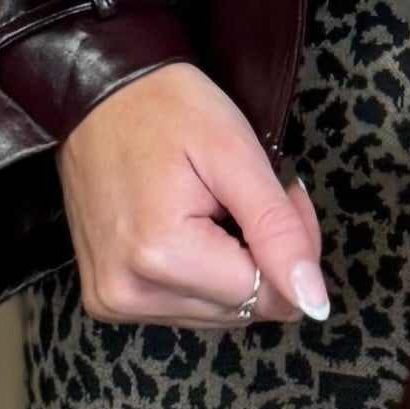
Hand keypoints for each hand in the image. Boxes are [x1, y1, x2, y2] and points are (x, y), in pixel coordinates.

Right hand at [58, 63, 327, 327]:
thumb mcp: (236, 156)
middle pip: (244, 309)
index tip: (283, 196)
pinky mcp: (108, 300)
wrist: (97, 95)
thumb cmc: (165, 110)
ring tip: (218, 207)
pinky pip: (185, 307)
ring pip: (219, 313)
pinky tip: (190, 228)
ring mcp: (114, 301)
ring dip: (234, 268)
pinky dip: (202, 275)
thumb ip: (278, 231)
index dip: (292, 249)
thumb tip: (313, 302)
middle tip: (250, 196)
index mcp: (162, 257)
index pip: (270, 295)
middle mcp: (130, 292)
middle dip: (264, 258)